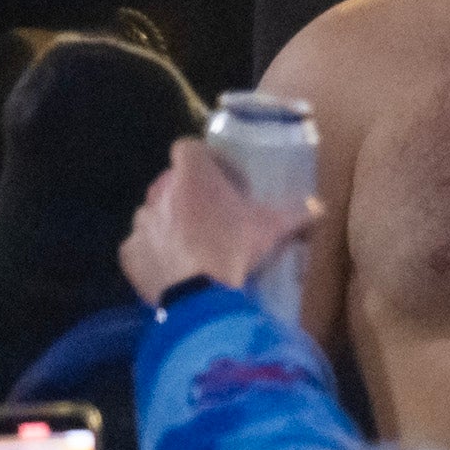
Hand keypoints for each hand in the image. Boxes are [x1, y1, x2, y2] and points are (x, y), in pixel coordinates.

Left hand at [123, 140, 314, 308]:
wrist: (200, 300)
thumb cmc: (234, 251)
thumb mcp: (273, 229)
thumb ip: (297, 212)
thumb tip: (319, 206)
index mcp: (191, 175)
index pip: (187, 148)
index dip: (204, 161)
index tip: (221, 179)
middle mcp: (159, 192)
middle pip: (170, 182)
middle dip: (188, 195)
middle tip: (211, 216)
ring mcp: (141, 223)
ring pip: (154, 214)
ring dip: (169, 223)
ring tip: (192, 245)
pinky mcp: (129, 253)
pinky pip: (139, 247)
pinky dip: (153, 254)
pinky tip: (172, 268)